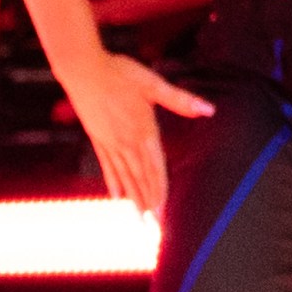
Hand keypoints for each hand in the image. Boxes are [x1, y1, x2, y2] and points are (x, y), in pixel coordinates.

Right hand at [64, 50, 211, 216]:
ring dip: (134, 197)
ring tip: (139, 217)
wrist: (82, 68)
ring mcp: (110, 142)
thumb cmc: (119, 72)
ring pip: (125, 175)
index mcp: (144, 130)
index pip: (156, 167)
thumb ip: (180, 100)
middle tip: (156, 223)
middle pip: (141, 177)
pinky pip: (107, 165)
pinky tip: (117, 196)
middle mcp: (127, 141)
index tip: (164, 209)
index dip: (160, 189)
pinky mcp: (98, 138)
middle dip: (150, 200)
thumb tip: (208, 109)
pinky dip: (113, 182)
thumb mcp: (152, 84)